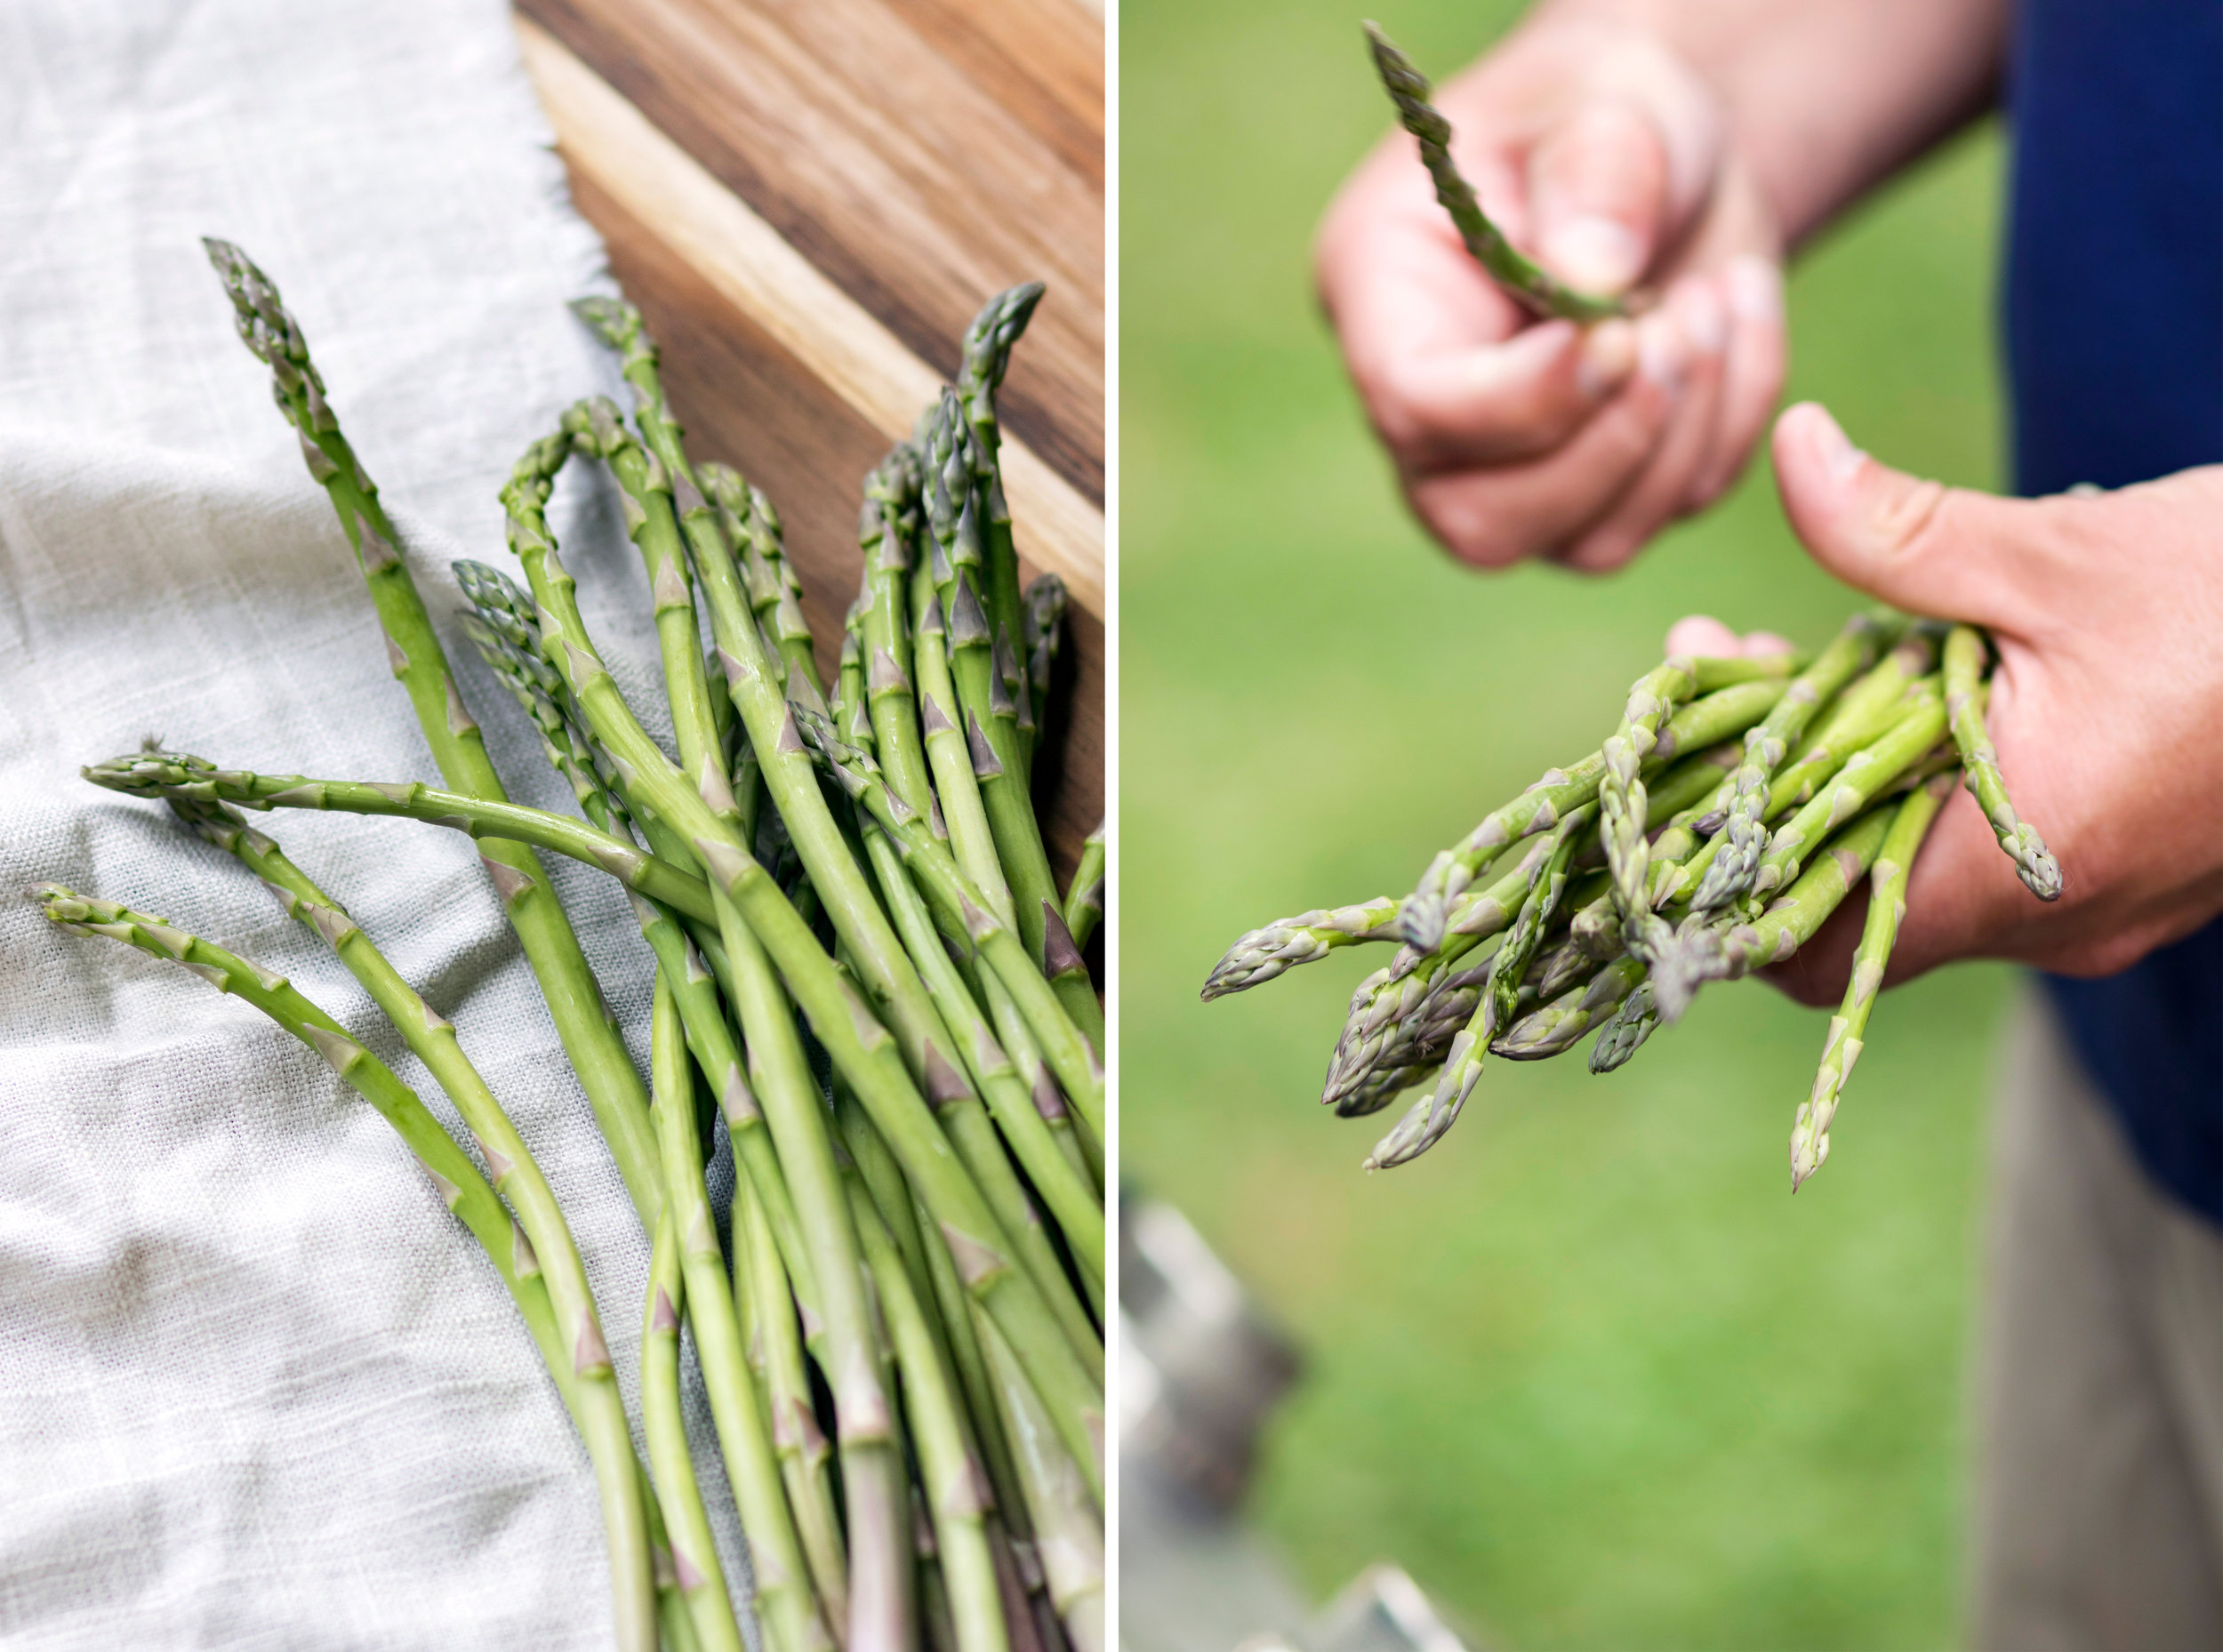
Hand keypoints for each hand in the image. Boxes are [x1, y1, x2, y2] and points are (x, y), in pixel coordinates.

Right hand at [1316, 15, 1786, 571]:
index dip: (1522, 400)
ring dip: (1681, 436)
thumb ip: (1596, 177)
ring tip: (1713, 301)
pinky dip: (1734, 422)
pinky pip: (1677, 506)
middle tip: (1679, 325)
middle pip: (1481, 522)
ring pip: (1586, 542)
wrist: (1666, 153)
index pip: (1417, 410)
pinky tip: (1739, 312)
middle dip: (1607, 445)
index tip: (1620, 330)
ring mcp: (1513, 469)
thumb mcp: (1601, 104)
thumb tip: (1599, 279)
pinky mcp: (1606, 487)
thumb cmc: (1605, 113)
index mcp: (1382, 303)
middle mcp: (1430, 413)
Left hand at [1699, 402, 2222, 1004]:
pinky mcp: (2127, 871)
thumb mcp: (2061, 554)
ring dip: (1846, 778)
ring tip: (1815, 655)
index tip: (1683, 749)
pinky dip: (1927, 780)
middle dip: (1767, 794)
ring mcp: (2095, 907)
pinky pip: (1988, 851)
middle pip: (1844, 905)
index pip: (1805, 945)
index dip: (1720, 864)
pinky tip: (1921, 679)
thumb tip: (1789, 452)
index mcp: (2016, 868)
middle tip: (1732, 672)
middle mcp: (2050, 921)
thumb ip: (1903, 532)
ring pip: (1915, 873)